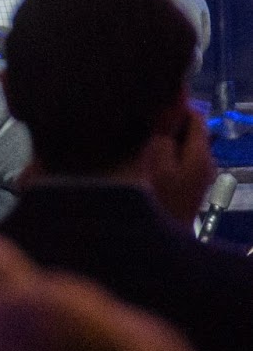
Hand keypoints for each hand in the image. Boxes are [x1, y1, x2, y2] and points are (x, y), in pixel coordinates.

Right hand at [144, 101, 215, 225]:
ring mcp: (200, 178)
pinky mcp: (191, 189)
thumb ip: (165, 134)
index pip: (196, 116)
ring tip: (144, 147)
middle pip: (191, 132)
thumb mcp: (156, 162)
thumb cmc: (158, 201)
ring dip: (165, 142)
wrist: (164, 245)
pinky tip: (150, 165)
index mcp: (201, 155)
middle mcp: (206, 164)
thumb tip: (171, 107)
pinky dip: (166, 158)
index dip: (177, 106)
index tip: (154, 106)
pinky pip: (180, 162)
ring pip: (184, 147)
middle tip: (145, 128)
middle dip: (169, 126)